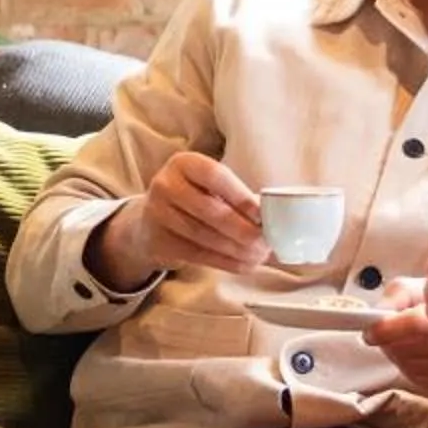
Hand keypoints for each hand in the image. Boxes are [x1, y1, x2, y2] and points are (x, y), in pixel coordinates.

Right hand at [93, 151, 267, 288]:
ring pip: (204, 235)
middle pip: (210, 210)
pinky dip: (224, 261)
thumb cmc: (194, 199)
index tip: (262, 214)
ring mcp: (157, 213)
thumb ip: (236, 197)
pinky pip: (196, 254)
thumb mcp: (209, 187)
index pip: (215, 175)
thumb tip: (278, 217)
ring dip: (236, 249)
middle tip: (266, 242)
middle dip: (242, 229)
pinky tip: (243, 264)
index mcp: (184, 163)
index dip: (240, 196)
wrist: (149, 222)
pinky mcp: (157, 241)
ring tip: (260, 255)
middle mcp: (165, 184)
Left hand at [365, 303, 427, 403]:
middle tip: (392, 332)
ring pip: (411, 368)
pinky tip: (425, 357)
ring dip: (402, 356)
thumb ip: (400, 294)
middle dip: (393, 341)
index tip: (370, 332)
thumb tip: (377, 313)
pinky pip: (422, 383)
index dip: (388, 329)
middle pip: (409, 350)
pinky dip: (415, 370)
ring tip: (413, 342)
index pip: (416, 325)